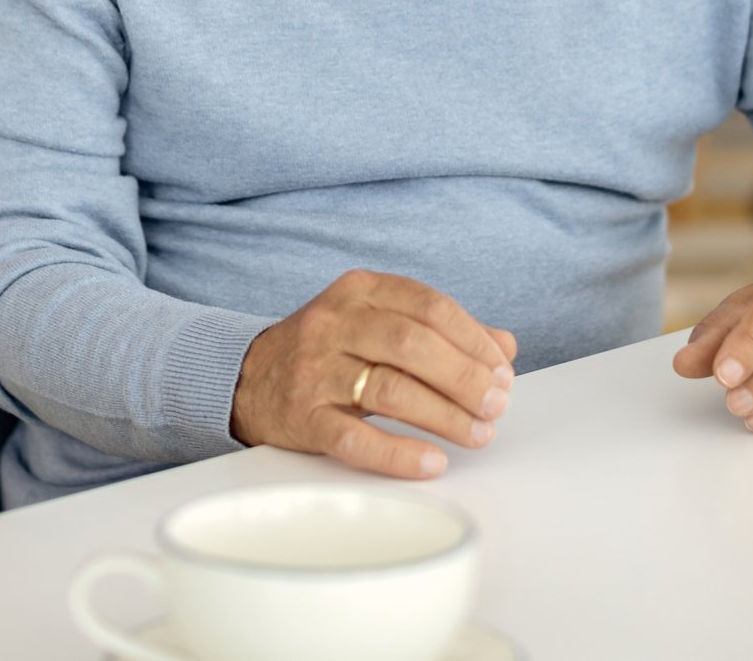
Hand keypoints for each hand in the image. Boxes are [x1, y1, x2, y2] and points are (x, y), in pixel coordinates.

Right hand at [230, 270, 519, 479]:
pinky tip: (431, 462)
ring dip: (444, 415)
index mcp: (359, 291)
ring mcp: (315, 370)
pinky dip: (398, 453)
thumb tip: (504, 347)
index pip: (429, 306)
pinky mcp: (303, 417)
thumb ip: (440, 330)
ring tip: (478, 433)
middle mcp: (334, 324)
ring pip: (389, 388)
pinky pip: (355, 437)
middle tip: (496, 403)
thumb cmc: (328, 350)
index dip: (473, 338)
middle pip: (412, 344)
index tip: (502, 369)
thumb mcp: (378, 322)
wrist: (248, 378)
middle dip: (464, 376)